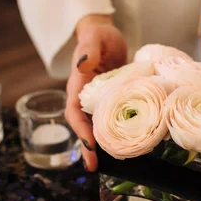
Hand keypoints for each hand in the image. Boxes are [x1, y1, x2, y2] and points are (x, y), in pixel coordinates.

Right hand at [65, 14, 126, 171]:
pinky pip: (110, 120)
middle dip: (87, 146)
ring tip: (109, 164)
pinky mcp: (111, 101)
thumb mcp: (94, 38)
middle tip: (94, 166)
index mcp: (78, 85)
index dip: (80, 128)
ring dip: (100, 145)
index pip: (73, 111)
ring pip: (96, 126)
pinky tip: (126, 145)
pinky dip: (115, 134)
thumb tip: (82, 64)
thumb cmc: (98, 34)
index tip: (89, 144)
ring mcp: (97, 101)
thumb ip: (89, 49)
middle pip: (82, 125)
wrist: (104, 34)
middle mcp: (85, 97)